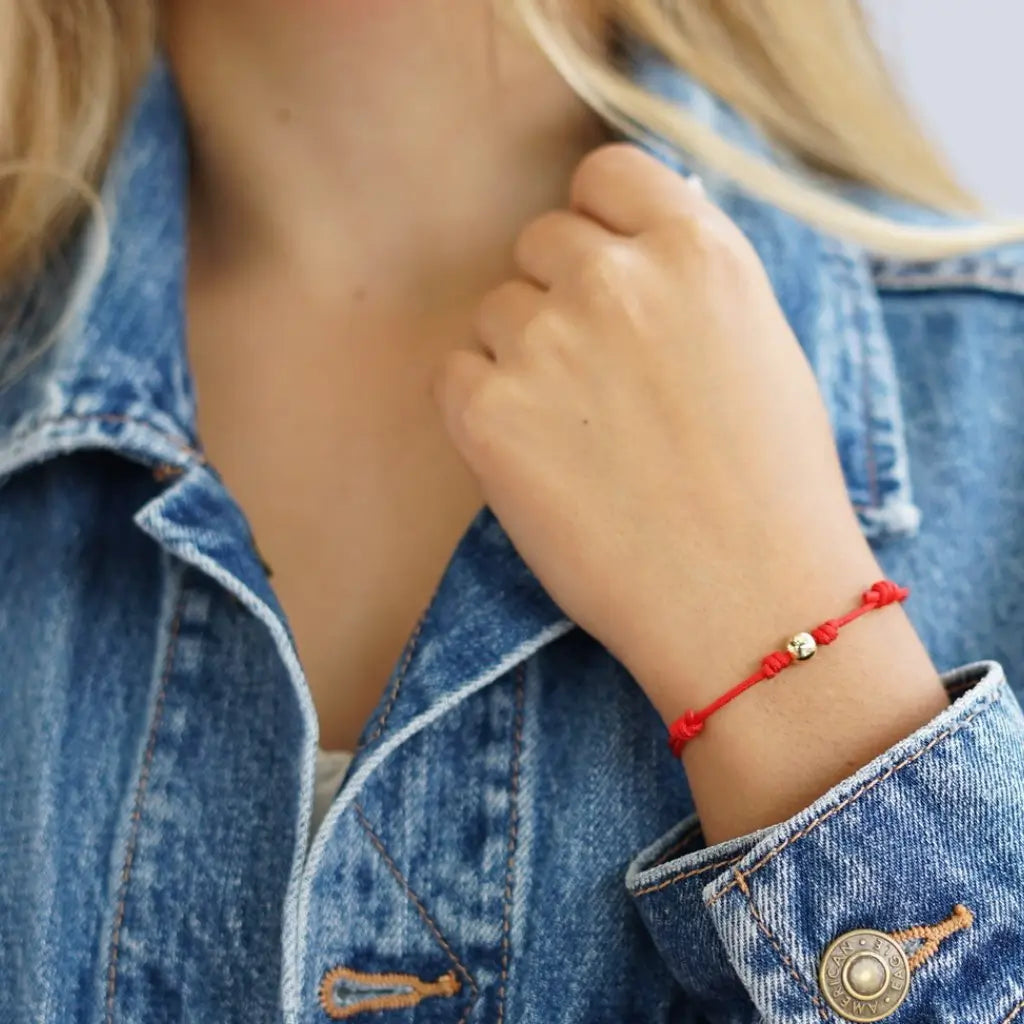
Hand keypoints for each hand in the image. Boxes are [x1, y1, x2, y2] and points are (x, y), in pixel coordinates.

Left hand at [431, 142, 881, 720]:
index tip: (605, 270)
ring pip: (497, 313)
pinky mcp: (488, 413)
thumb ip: (686, 281)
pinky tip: (537, 461)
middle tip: (596, 378)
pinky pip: (456, 375)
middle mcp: (613, 278)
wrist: (751, 602)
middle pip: (540, 243)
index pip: (604, 174)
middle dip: (560, 295)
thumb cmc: (771, 488)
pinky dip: (483, 409)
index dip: (599, 221)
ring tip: (579, 436)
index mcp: (696, 249)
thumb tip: (622, 248)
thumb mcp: (758, 346)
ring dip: (523, 357)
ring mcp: (545, 342)